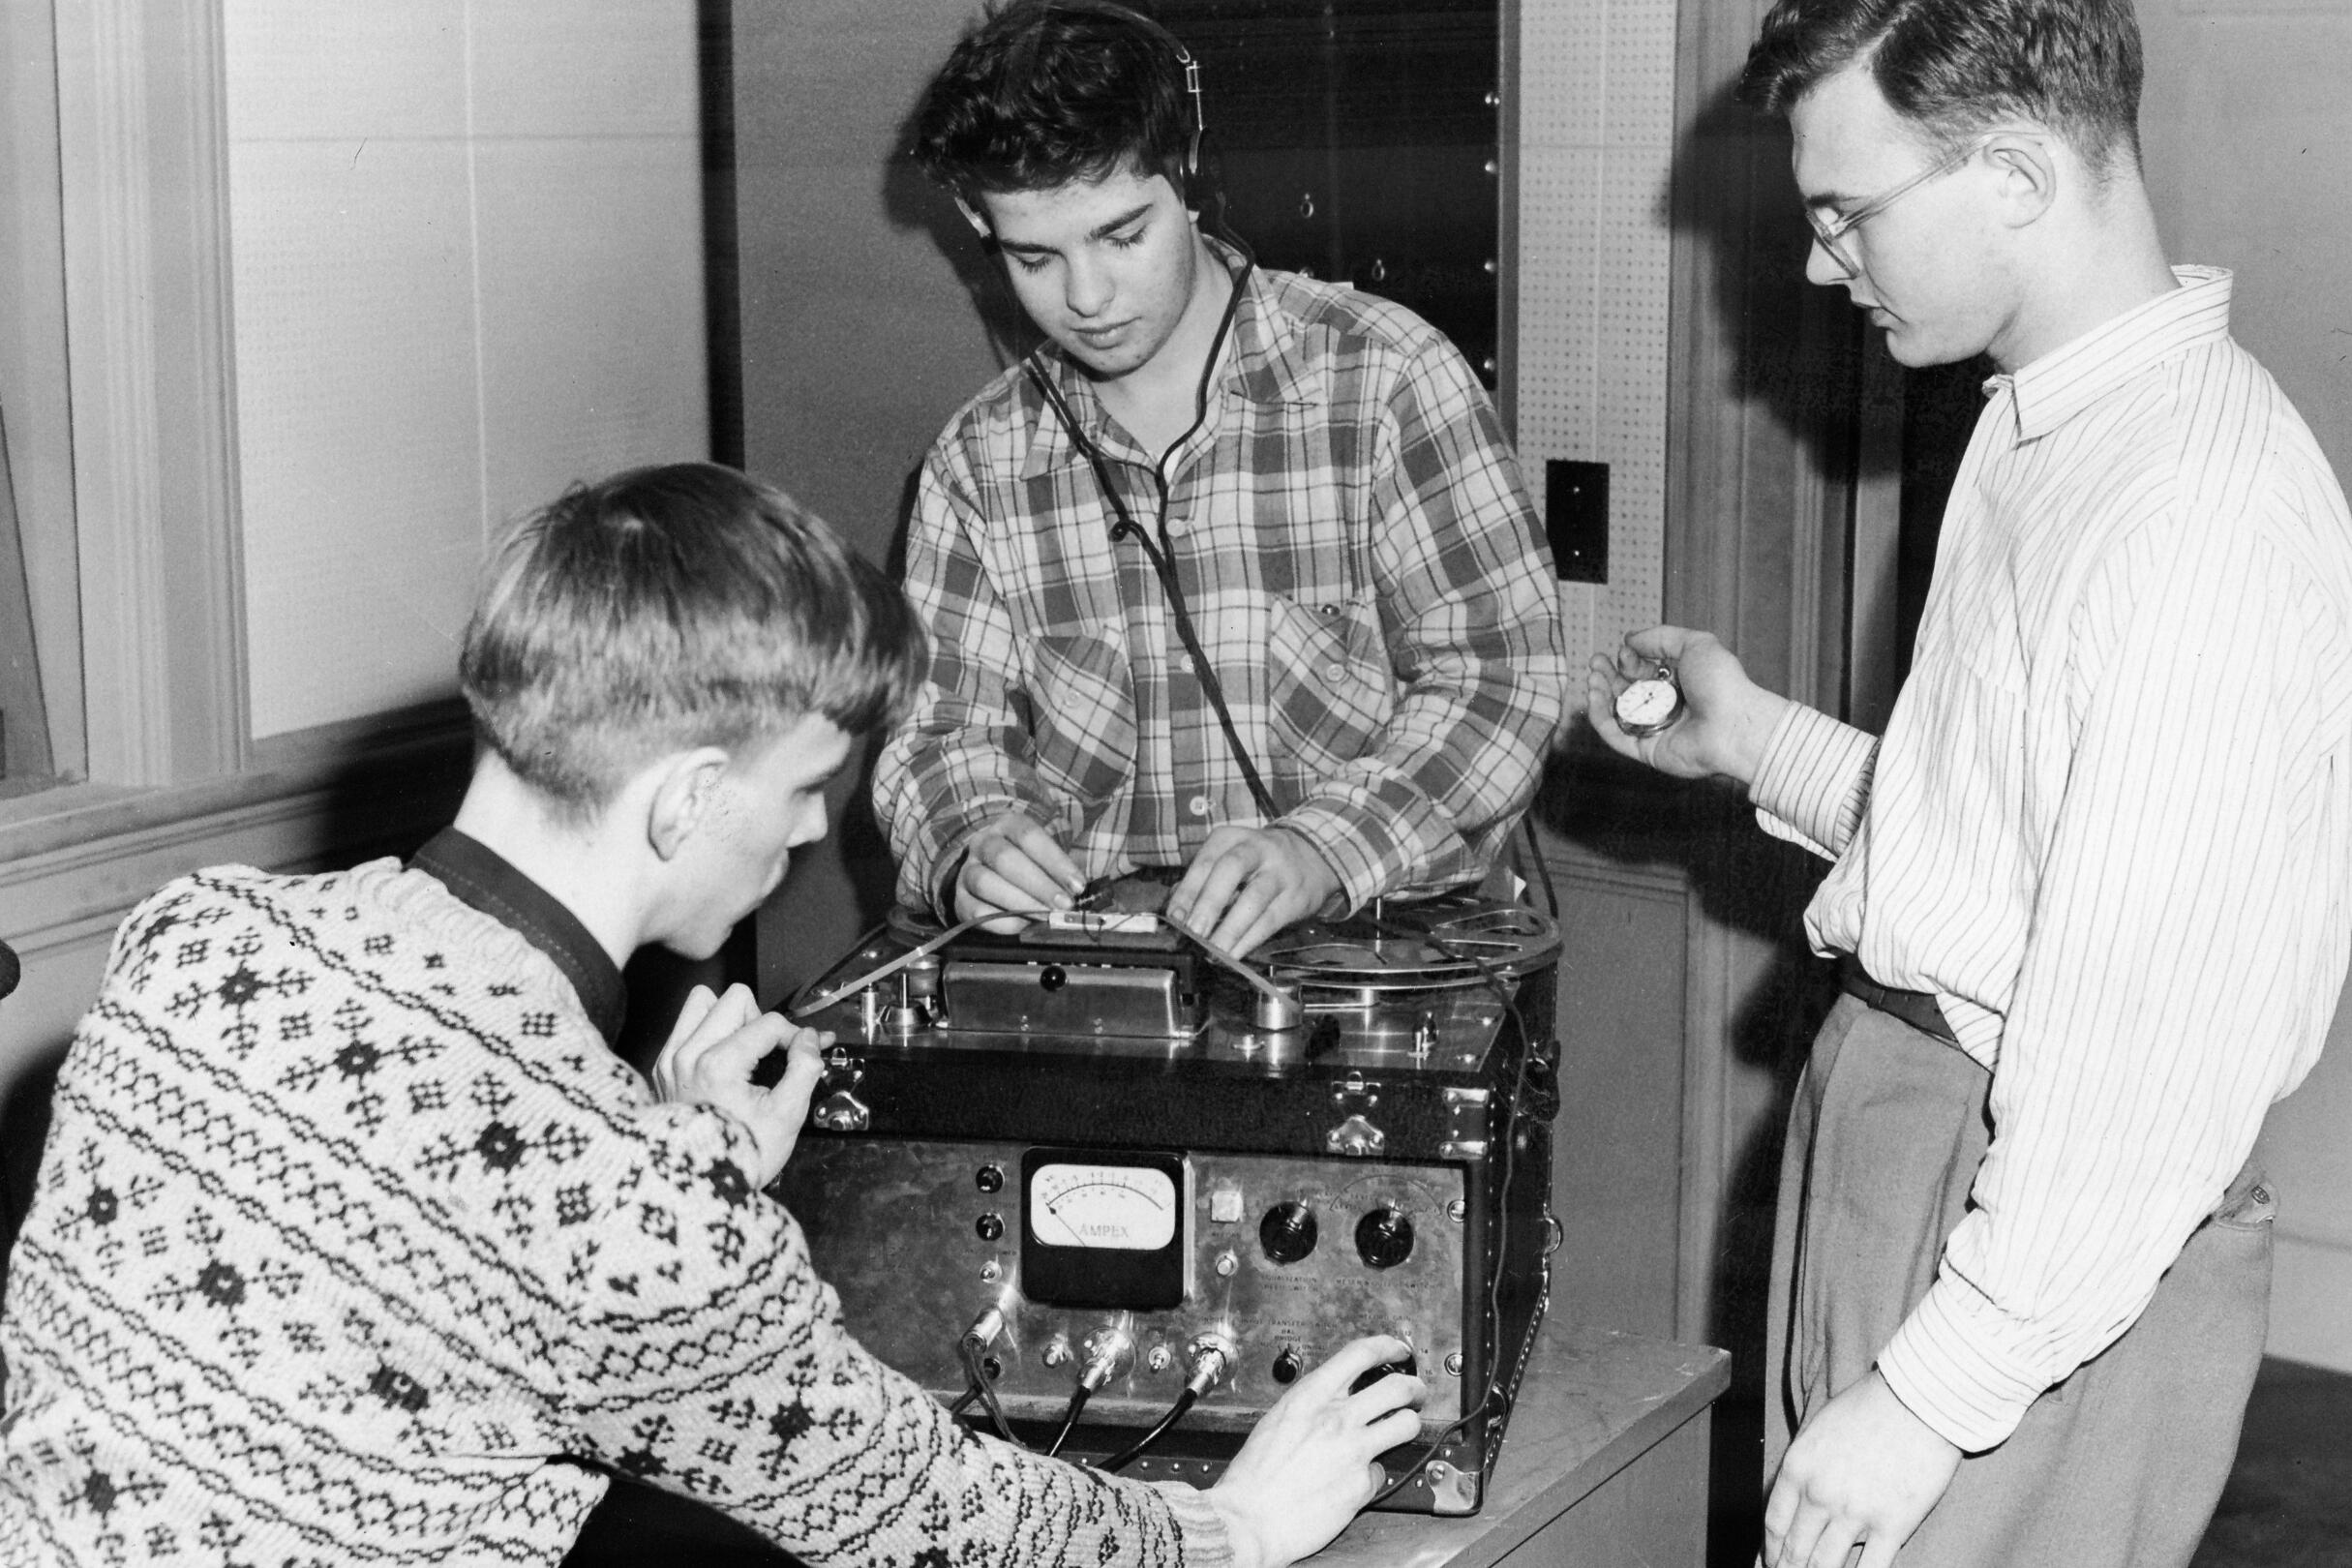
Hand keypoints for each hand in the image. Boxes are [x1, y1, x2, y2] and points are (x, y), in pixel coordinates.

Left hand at [651, 983, 827, 1184]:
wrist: (700, 1189)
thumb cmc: (741, 1157)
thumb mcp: (788, 1115)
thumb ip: (805, 1067)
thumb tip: (810, 1039)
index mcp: (718, 1065)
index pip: (768, 1023)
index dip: (794, 1037)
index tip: (803, 1054)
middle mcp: (687, 1055)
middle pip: (734, 998)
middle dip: (760, 1020)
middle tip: (770, 1052)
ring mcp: (670, 1060)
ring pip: (702, 1002)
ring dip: (729, 1018)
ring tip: (744, 1049)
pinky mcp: (662, 1067)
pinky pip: (685, 1025)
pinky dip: (709, 1033)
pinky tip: (724, 1062)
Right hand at [953, 810, 1085, 929]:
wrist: (991, 871)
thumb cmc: (1028, 863)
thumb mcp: (1043, 856)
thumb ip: (1058, 871)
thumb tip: (1076, 893)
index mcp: (1007, 825)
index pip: (1029, 836)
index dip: (1055, 861)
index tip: (1078, 886)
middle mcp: (983, 843)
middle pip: (1005, 859)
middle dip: (1039, 885)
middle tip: (1063, 905)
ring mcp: (967, 871)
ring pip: (986, 883)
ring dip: (1020, 903)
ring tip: (1045, 916)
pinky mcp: (960, 900)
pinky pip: (976, 912)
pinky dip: (1003, 921)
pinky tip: (1024, 925)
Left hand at [1165, 826, 1339, 958]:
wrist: (1312, 854)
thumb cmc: (1256, 861)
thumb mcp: (1228, 857)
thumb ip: (1201, 881)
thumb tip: (1175, 915)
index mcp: (1231, 838)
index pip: (1205, 862)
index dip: (1187, 892)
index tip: (1174, 918)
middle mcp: (1256, 849)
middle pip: (1230, 871)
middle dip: (1209, 903)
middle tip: (1193, 932)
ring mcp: (1279, 872)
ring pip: (1253, 899)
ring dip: (1230, 928)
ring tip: (1214, 950)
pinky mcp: (1295, 897)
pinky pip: (1270, 920)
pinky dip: (1249, 940)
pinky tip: (1234, 954)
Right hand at [1206, 1334, 1426, 1567]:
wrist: (1248, 1518)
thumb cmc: (1254, 1475)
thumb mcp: (1278, 1419)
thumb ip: (1311, 1405)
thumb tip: (1333, 1400)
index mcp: (1311, 1396)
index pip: (1361, 1353)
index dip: (1388, 1347)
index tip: (1398, 1351)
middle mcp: (1337, 1418)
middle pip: (1397, 1387)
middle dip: (1414, 1388)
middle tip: (1415, 1392)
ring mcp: (1354, 1450)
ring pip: (1406, 1425)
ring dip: (1409, 1424)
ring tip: (1403, 1428)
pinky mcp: (1361, 1484)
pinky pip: (1381, 1472)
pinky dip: (1373, 1475)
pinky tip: (1358, 1478)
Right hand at [1585, 626, 1792, 787]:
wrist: (1734, 725)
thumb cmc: (1723, 684)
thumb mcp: (1695, 644)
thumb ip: (1660, 637)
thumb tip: (1630, 639)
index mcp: (1680, 683)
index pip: (1644, 671)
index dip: (1629, 660)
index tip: (1623, 652)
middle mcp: (1666, 706)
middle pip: (1626, 691)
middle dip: (1608, 674)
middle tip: (1595, 662)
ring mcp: (1656, 729)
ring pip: (1617, 713)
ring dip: (1600, 694)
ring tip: (1592, 677)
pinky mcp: (1647, 750)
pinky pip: (1616, 736)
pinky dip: (1600, 718)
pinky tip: (1594, 697)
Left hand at [1763, 1371, 1961, 1567]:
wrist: (1918, 1400)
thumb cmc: (1870, 1408)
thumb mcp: (1819, 1431)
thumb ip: (1805, 1470)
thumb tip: (1796, 1502)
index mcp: (1798, 1469)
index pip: (1774, 1525)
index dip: (1770, 1552)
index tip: (1771, 1563)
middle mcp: (1820, 1495)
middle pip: (1795, 1551)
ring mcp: (1855, 1513)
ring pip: (1825, 1566)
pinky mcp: (1893, 1526)